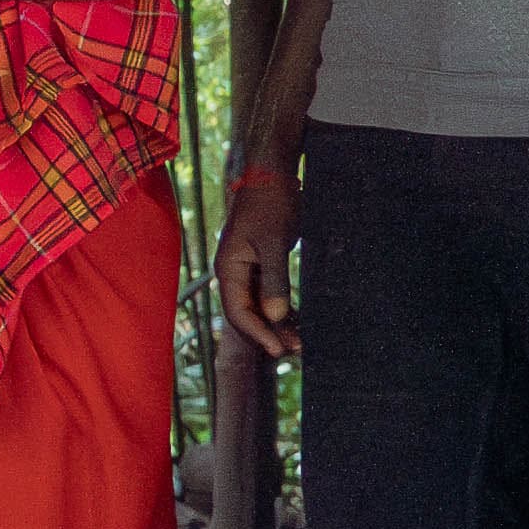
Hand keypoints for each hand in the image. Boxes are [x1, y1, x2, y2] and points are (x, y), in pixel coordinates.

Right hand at [220, 159, 303, 360]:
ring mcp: (246, 269)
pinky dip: (281, 309)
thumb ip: (274, 281)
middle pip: (247, 314)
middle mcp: (234, 273)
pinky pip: (267, 294)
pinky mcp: (260, 264)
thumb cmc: (271, 205)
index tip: (279, 351)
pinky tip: (296, 321)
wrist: (272, 176)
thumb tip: (276, 317)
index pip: (238, 312)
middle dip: (269, 334)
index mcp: (229, 268)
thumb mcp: (274, 243)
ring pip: (258, 306)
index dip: (258, 334)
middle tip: (296, 351)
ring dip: (277, 324)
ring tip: (299, 342)